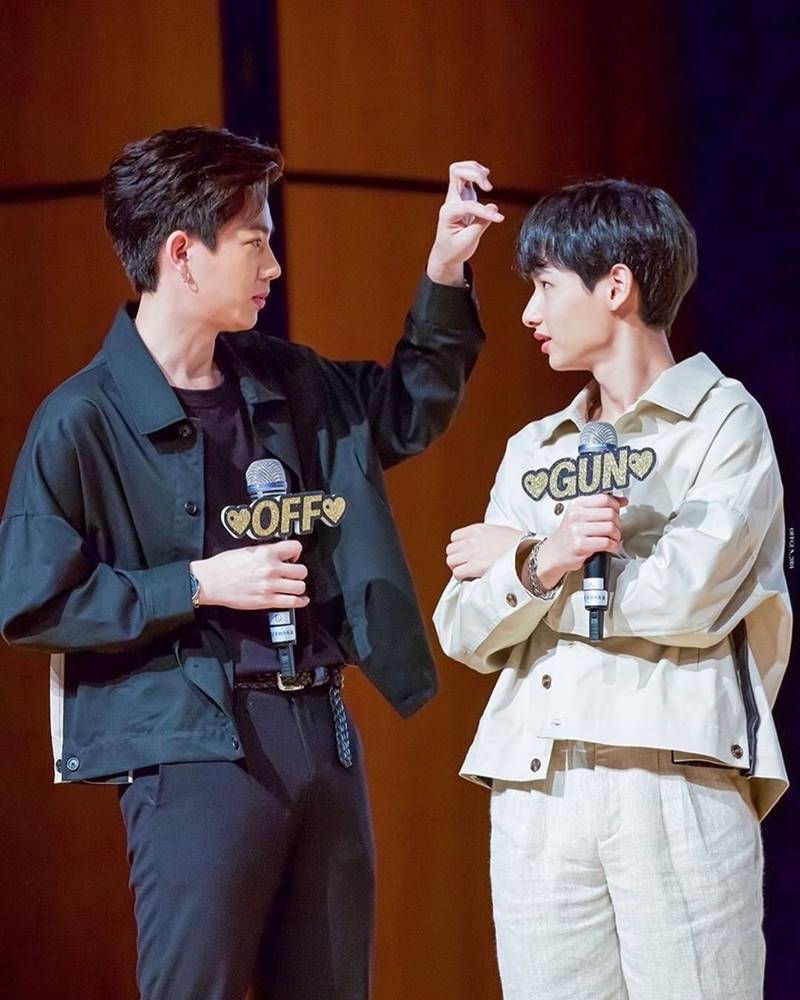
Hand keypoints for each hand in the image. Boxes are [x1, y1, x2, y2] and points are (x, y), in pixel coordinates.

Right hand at [190, 541, 308, 610]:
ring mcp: (270, 586)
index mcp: (266, 553)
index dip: (296, 552)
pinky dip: (300, 601)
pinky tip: (300, 599)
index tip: (292, 557)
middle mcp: (271, 568)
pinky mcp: (266, 600)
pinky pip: (292, 602)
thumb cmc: (224, 565)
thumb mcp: (247, 550)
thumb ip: (266, 552)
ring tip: (293, 586)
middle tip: (291, 574)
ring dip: (298, 586)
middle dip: (298, 572)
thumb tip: (279, 555)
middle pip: (302, 570)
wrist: (210, 582)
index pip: (295, 547)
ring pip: (300, 586)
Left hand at [426, 161, 504, 285]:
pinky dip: (476, 172)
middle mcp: (450, 202)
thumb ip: (481, 223)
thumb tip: (494, 207)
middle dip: (475, 174)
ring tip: (488, 180)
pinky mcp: (462, 195)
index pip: (468, 205)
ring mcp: (455, 196)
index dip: (485, 211)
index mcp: (448, 214)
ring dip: (475, 169)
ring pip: (459, 169)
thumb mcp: (468, 241)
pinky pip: (466, 175)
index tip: (499, 219)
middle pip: (457, 172)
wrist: (446, 253)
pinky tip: (486, 178)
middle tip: (489, 188)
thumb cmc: (455, 249)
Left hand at [446, 523, 523, 580]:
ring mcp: (472, 553)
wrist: (526, 554)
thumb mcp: (500, 531)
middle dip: (456, 557)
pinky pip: (457, 573)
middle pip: (450, 550)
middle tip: (465, 563)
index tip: (464, 553)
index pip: (455, 537)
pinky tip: (469, 577)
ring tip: (467, 571)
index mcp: (477, 529)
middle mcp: (472, 540)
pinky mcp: (474, 567)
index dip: (459, 547)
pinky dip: (461, 576)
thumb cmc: (519, 544)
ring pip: (451, 561)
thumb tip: (486, 541)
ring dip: (457, 567)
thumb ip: (488, 534)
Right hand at [535, 495, 628, 589]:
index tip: (616, 512)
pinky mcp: (580, 545)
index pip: (604, 498)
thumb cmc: (571, 533)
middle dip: (618, 523)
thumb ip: (602, 506)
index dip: (615, 506)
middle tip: (614, 529)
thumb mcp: (582, 514)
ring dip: (617, 536)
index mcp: (577, 504)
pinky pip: (606, 543)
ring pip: (610, 528)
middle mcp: (575, 515)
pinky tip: (610, 547)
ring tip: (612, 538)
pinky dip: (613, 546)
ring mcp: (577, 530)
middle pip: (610, 514)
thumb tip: (622, 500)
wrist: (556, 552)